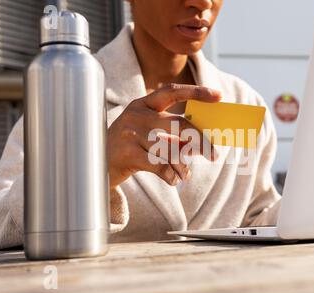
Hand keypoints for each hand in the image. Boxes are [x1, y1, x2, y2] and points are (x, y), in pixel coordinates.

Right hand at [107, 83, 221, 188]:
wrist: (95, 165)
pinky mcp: (128, 153)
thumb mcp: (147, 134)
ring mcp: (131, 133)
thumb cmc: (129, 148)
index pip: (172, 92)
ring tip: (184, 174)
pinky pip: (161, 166)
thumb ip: (171, 134)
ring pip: (172, 149)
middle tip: (213, 155)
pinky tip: (173, 180)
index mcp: (143, 104)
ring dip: (183, 166)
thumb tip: (201, 142)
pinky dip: (172, 176)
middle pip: (179, 124)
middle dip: (201, 141)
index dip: (196, 92)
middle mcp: (137, 115)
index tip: (218, 96)